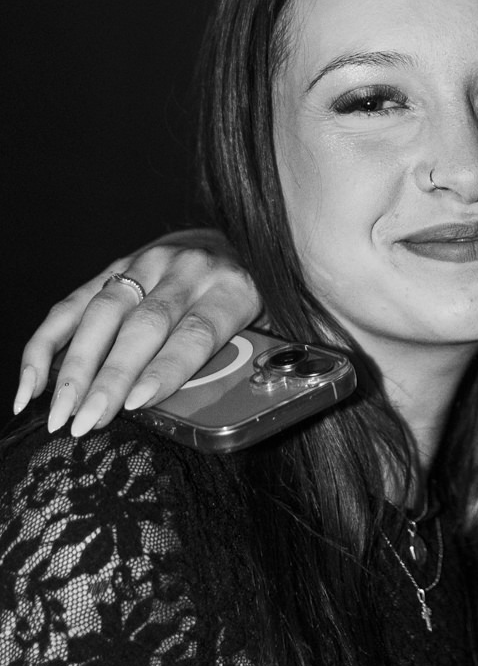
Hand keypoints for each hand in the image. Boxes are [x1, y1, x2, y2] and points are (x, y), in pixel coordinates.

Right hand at [14, 230, 262, 436]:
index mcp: (230, 291)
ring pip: (103, 314)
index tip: (135, 403)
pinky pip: (71, 305)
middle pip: (144, 326)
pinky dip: (45, 345)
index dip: (165, 369)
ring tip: (60, 411)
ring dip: (76, 366)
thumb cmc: (237, 302)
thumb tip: (217, 411)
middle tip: (87, 420)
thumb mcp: (258, 329)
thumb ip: (240, 364)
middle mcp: (187, 272)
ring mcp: (146, 265)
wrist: (223, 244)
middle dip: (110, 377)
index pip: (195, 332)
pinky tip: (31, 383)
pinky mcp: (113, 267)